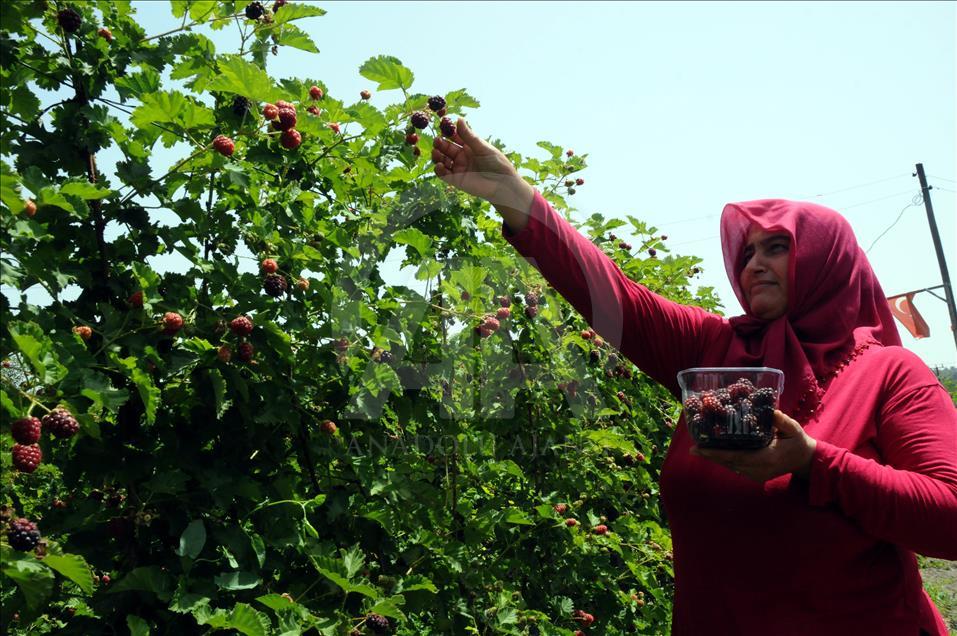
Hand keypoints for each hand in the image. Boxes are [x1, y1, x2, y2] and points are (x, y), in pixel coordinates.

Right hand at [431, 118, 532, 213]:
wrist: (502, 183)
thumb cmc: (497, 163)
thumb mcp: (482, 147)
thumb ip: (468, 135)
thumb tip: (458, 119)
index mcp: (469, 146)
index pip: (454, 137)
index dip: (447, 132)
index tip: (442, 126)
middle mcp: (462, 156)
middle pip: (446, 148)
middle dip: (440, 144)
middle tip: (437, 140)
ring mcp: (458, 168)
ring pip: (442, 160)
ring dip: (437, 156)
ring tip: (436, 152)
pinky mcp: (456, 180)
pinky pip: (443, 174)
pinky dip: (439, 170)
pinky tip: (440, 165)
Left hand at [689, 409, 816, 482]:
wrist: (805, 460)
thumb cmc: (798, 442)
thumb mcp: (793, 429)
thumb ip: (782, 421)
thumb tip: (771, 410)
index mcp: (767, 457)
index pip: (736, 456)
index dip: (716, 454)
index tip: (700, 449)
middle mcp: (759, 469)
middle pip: (730, 463)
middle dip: (711, 456)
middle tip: (693, 449)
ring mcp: (757, 475)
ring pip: (732, 467)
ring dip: (717, 459)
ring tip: (700, 449)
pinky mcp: (756, 476)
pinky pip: (737, 469)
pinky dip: (726, 461)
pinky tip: (715, 453)